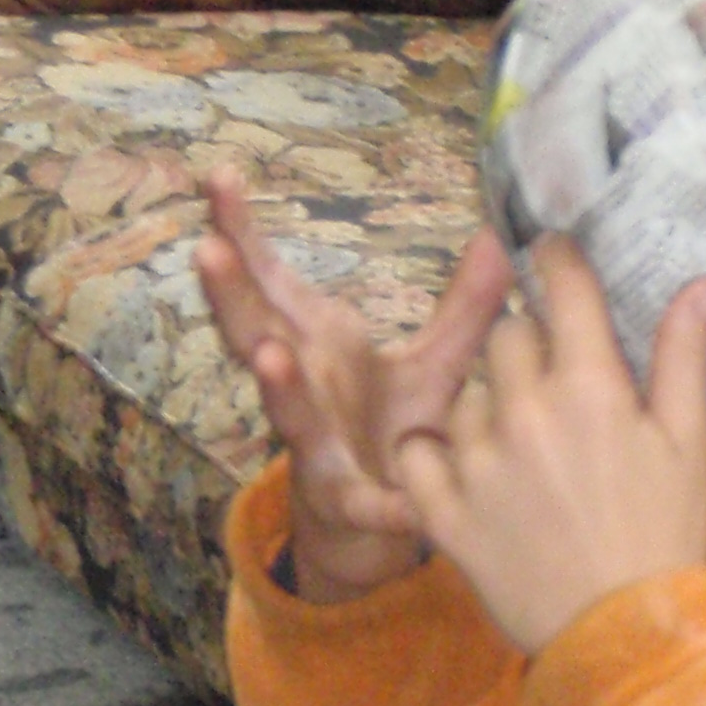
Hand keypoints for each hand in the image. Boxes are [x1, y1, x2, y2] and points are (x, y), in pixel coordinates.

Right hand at [197, 167, 514, 602]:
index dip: (242, 231)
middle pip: (254, 334)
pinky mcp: (349, 504)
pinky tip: (405, 503)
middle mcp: (306, 389)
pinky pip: (365, 503)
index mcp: (317, 345)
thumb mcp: (435, 363)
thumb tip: (499, 240)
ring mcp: (319, 447)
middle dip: (230, 293)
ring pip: (289, 416)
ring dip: (277, 388)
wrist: (379, 530)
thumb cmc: (394, 431)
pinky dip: (385, 505)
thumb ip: (465, 306)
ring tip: (271, 356)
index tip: (219, 174)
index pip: (269, 279)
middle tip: (207, 248)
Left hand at [390, 237, 705, 655]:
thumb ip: (684, 356)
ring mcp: (478, 463)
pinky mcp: (445, 512)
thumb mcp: (689, 444)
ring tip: (523, 451)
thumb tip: (699, 283)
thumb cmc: (667, 538)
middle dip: (529, 347)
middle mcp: (525, 411)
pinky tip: (466, 472)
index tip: (553, 256)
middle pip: (506, 336)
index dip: (556, 259)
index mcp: (590, 385)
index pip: (560, 284)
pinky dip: (434, 455)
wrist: (627, 639)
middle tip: (555, 388)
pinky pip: (418, 453)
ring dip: (489, 408)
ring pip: (466, 395)